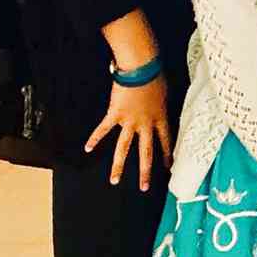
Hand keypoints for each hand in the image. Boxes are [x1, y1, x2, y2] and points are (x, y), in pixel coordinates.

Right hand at [85, 74, 171, 189]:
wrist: (141, 69)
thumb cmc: (156, 76)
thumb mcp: (166, 93)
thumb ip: (162, 105)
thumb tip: (163, 107)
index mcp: (160, 118)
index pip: (166, 141)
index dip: (168, 155)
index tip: (169, 168)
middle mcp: (145, 124)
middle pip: (146, 152)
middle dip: (146, 171)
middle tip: (145, 187)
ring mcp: (129, 122)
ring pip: (123, 148)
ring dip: (118, 165)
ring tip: (115, 180)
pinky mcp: (115, 115)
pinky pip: (103, 129)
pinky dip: (94, 138)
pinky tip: (87, 148)